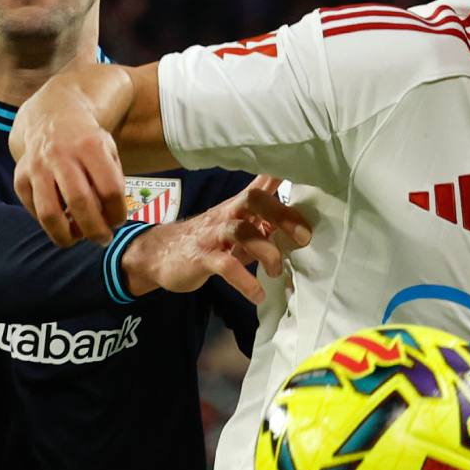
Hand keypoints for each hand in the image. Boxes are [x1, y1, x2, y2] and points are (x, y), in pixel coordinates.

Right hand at [12, 92, 128, 245]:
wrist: (52, 118)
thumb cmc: (87, 142)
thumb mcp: (108, 150)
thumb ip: (112, 181)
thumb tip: (109, 220)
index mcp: (90, 145)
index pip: (109, 189)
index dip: (117, 212)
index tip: (118, 221)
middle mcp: (61, 154)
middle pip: (80, 203)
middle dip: (94, 229)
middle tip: (102, 239)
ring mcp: (37, 166)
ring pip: (49, 213)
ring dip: (66, 235)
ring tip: (77, 239)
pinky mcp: (20, 177)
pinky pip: (34, 210)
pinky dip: (48, 224)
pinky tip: (61, 222)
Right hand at [120, 176, 312, 303]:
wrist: (159, 254)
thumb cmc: (207, 240)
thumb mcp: (237, 227)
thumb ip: (263, 223)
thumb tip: (299, 223)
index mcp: (239, 207)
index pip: (261, 184)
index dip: (282, 176)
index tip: (310, 176)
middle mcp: (227, 214)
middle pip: (253, 200)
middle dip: (281, 214)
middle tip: (303, 236)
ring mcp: (213, 235)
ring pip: (241, 231)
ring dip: (266, 251)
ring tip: (277, 271)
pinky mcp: (201, 258)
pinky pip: (225, 266)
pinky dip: (245, 281)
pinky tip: (257, 293)